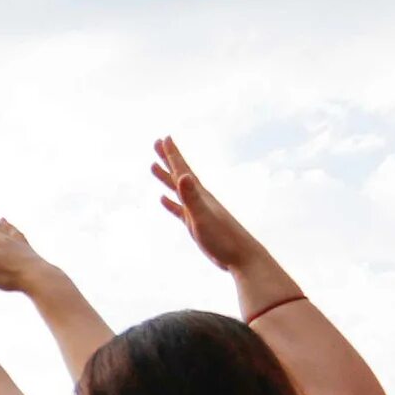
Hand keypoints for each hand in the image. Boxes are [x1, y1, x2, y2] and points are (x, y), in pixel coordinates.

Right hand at [149, 138, 266, 275]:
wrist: (241, 257)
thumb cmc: (223, 239)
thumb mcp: (203, 217)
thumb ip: (192, 197)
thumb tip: (183, 176)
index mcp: (200, 195)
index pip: (182, 170)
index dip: (173, 154)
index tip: (164, 138)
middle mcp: (199, 198)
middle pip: (179, 174)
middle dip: (168, 159)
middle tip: (157, 143)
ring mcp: (197, 211)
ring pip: (177, 189)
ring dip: (166, 178)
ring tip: (154, 167)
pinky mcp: (196, 224)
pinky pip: (178, 208)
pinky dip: (170, 202)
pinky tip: (163, 199)